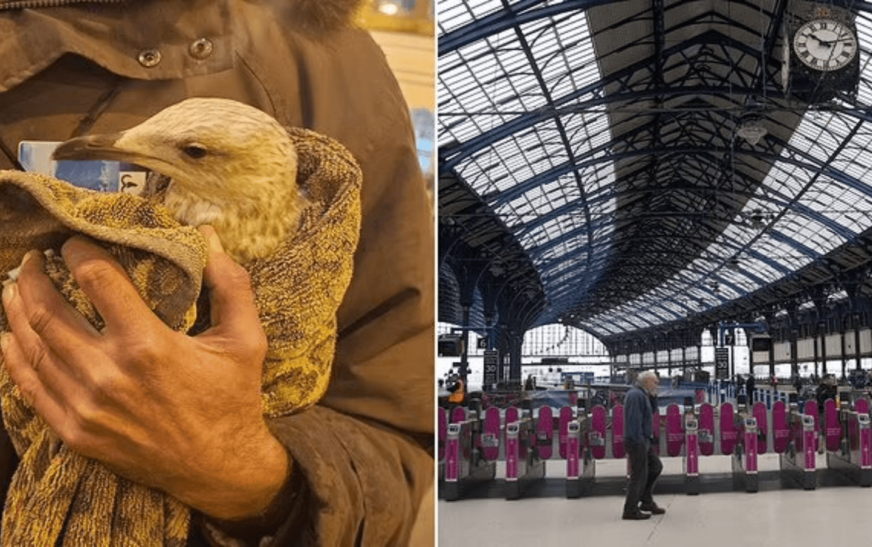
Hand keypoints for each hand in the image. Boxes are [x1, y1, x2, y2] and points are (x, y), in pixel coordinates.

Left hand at [0, 226, 288, 520]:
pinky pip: (29, 388)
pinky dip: (13, 358)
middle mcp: (107, 374)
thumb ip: (230, 284)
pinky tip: (8, 337)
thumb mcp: (246, 340)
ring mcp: (86, 406)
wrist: (220, 469)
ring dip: (16, 311)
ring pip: (32, 347)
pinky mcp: (76, 432)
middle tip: (34, 259)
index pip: (96, 278)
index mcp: (148, 345)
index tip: (74, 239)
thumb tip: (208, 236)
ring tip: (16, 288)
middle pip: (48, 311)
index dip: (78, 250)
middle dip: (34, 277)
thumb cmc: (234, 400)